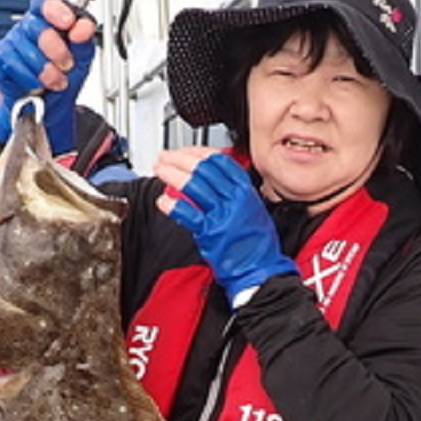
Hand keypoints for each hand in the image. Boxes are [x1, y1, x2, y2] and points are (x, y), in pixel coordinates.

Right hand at [0, 0, 95, 152]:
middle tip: (67, 64)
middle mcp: (28, 28)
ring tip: (57, 81)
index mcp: (48, 20)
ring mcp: (12, 42)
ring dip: (45, 70)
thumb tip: (84, 27)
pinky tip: (38, 84)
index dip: (55, 10)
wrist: (50, 107)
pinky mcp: (1, 60)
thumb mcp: (82, 59)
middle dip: (55, 49)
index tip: (68, 23)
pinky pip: (13, 64)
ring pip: (25, 48)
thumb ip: (84, 41)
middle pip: (36, 26)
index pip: (45, 3)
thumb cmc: (64, 77)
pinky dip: (30, 78)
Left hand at [155, 149, 296, 305]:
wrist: (260, 269)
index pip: (219, 161)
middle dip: (180, 159)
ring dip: (173, 174)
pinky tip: (163, 200)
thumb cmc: (257, 243)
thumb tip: (214, 179)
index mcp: (245, 191)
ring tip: (161, 170)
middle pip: (203, 169)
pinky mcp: (210, 233)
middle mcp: (234, 199)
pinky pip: (188, 215)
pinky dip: (173, 205)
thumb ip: (235, 193)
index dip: (198, 153)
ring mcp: (222, 215)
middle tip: (166, 157)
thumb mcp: (253, 208)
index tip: (185, 151)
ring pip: (194, 186)